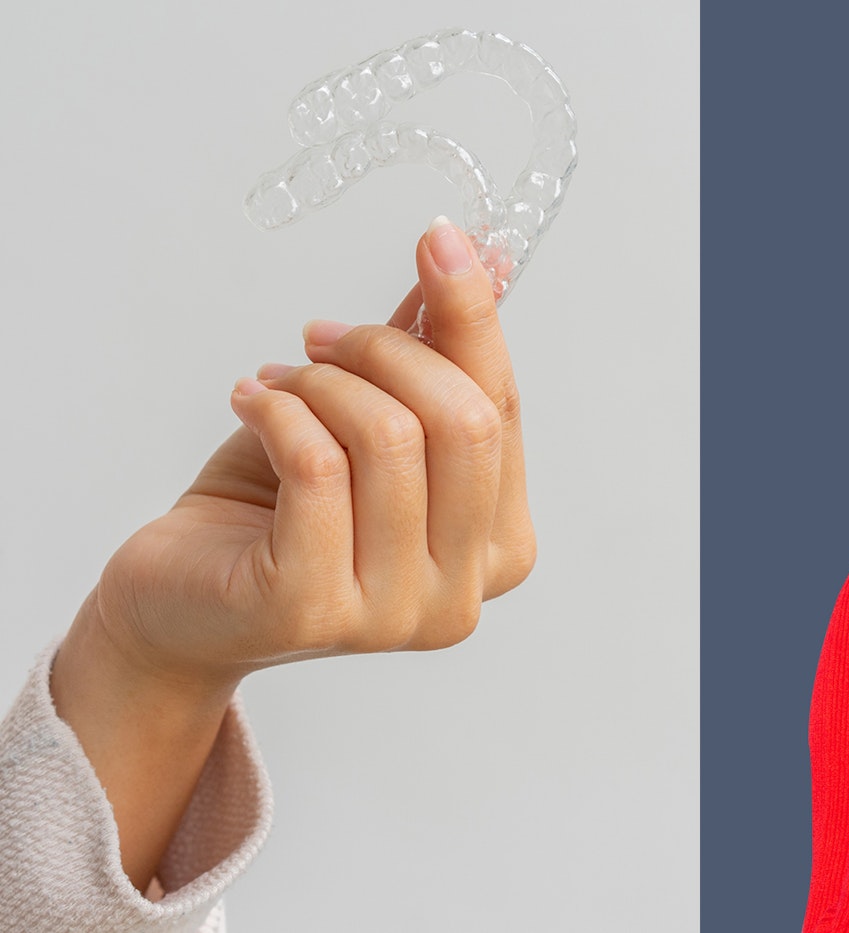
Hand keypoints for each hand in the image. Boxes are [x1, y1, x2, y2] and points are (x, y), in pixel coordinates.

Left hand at [85, 217, 534, 691]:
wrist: (183, 600)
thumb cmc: (280, 512)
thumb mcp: (371, 420)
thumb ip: (436, 352)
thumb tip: (492, 256)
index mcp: (500, 547)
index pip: (502, 410)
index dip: (471, 318)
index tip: (439, 241)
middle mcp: (463, 594)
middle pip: (464, 424)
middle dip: (388, 351)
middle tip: (322, 336)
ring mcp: (394, 613)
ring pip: (391, 439)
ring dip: (323, 382)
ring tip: (280, 381)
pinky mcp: (313, 611)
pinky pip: (317, 467)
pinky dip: (279, 409)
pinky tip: (251, 401)